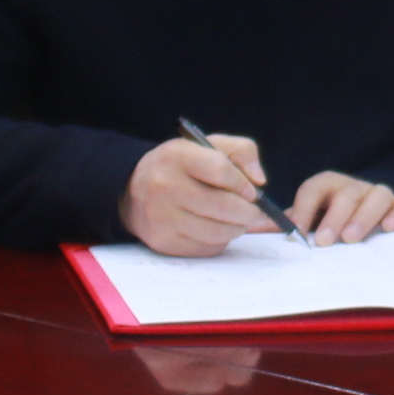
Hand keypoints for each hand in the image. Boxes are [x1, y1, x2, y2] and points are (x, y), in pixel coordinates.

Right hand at [121, 132, 275, 256]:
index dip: (244, 184)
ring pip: (218, 231)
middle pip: (223, 206)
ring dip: (237, 228)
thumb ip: (242, 151)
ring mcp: (162, 217)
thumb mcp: (207, 146)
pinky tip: (216, 229)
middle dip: (249, 213)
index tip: (254, 192)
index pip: (221, 170)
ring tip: (238, 221)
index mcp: (177, 156)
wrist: (134, 189)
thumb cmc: (182, 166)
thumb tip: (259, 182)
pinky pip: (206, 248)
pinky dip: (220, 241)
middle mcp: (164, 185)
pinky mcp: (163, 241)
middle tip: (258, 213)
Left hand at [289, 170, 393, 245]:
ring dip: (365, 216)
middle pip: (347, 193)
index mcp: (328, 187)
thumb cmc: (328, 227)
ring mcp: (380, 195)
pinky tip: (391, 228)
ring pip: (378, 194)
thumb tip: (254, 227)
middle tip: (326, 241)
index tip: (298, 234)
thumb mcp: (307, 225)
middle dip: (335, 216)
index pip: (315, 188)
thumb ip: (286, 226)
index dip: (305, 209)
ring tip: (353, 239)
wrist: (359, 229)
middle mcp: (354, 188)